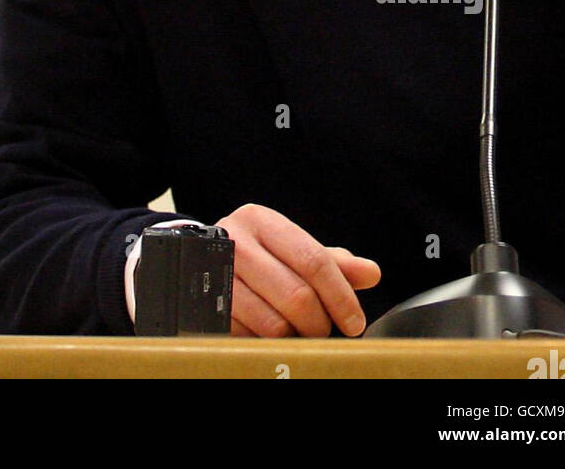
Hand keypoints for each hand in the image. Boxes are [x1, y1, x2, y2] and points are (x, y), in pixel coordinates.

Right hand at [215, 203, 380, 337]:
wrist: (193, 260)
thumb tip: (371, 273)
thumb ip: (331, 261)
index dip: (340, 296)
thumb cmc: (255, 253)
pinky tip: (268, 331)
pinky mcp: (205, 309)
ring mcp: (216, 277)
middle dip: (319, 323)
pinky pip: (251, 340)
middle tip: (323, 329)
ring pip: (275, 325)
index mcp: (260, 221)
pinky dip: (267, 344)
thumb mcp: (290, 247)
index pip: (313, 260)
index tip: (354, 322)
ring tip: (295, 329)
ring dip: (294, 337)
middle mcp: (235, 243)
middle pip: (298, 296)